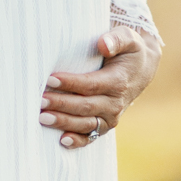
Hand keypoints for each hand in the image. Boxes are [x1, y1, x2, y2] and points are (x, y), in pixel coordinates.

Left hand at [39, 26, 160, 149]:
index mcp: (118, 82)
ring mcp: (110, 117)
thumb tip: (102, 44)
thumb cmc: (129, 51)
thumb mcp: (129, 39)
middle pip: (85, 106)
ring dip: (63, 122)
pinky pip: (90, 137)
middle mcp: (115, 103)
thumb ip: (117, 39)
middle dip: (61, 104)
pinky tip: (61, 140)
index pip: (91, 84)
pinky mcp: (104, 125)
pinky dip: (77, 141)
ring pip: (85, 124)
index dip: (71, 83)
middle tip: (40, 101)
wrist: (140, 71)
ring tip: (42, 118)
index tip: (50, 79)